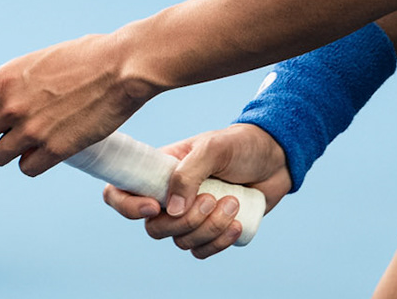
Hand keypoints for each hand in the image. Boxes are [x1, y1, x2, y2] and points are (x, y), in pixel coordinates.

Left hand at [0, 32, 155, 175]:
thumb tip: (3, 99)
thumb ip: (15, 82)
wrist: (122, 67)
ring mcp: (31, 130)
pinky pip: (27, 169)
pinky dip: (34, 162)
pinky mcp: (55, 150)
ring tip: (33, 134)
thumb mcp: (39, 62)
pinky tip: (50, 149)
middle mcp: (11, 106)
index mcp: (4, 77)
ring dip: (9, 150)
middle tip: (8, 124)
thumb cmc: (86, 56)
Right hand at [102, 124, 292, 258]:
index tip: (153, 206)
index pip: (120, 192)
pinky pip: (202, 251)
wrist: (275, 159)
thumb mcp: (213, 147)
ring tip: (233, 202)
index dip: (127, 206)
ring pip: (181, 241)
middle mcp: (169, 195)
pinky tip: (237, 223)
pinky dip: (218, 242)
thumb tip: (170, 210)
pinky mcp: (211, 230)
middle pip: (154, 227)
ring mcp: (190, 215)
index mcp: (160, 171)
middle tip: (212, 198)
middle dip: (185, 221)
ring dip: (209, 228)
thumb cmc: (240, 145)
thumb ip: (188, 173)